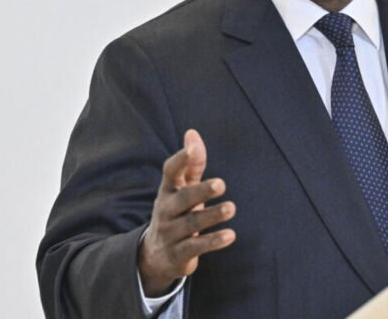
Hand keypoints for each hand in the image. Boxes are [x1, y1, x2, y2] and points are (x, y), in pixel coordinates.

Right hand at [138, 129, 236, 296]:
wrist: (156, 255)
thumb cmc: (176, 212)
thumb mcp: (181, 188)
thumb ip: (191, 163)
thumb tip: (192, 132)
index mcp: (167, 190)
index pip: (170, 172)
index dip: (181, 160)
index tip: (193, 149)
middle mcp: (166, 210)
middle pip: (183, 199)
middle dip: (201, 191)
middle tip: (221, 183)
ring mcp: (170, 233)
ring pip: (192, 224)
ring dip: (212, 215)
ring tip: (231, 208)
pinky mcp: (179, 254)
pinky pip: (196, 247)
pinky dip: (213, 241)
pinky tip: (230, 235)